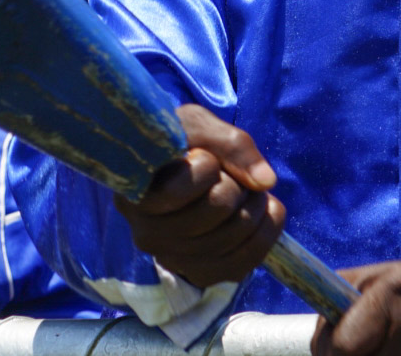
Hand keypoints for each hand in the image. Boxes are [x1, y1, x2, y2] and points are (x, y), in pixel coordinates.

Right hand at [113, 104, 286, 287]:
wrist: (177, 170)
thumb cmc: (181, 143)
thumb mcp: (197, 125)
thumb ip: (231, 144)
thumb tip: (266, 181)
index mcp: (134, 196)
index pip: (177, 190)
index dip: (205, 165)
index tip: (201, 157)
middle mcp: (147, 235)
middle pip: (217, 206)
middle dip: (237, 181)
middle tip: (229, 173)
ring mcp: (173, 259)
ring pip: (236, 233)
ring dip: (254, 203)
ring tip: (243, 189)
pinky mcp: (198, 274)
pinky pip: (243, 264)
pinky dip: (265, 234)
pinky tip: (265, 212)